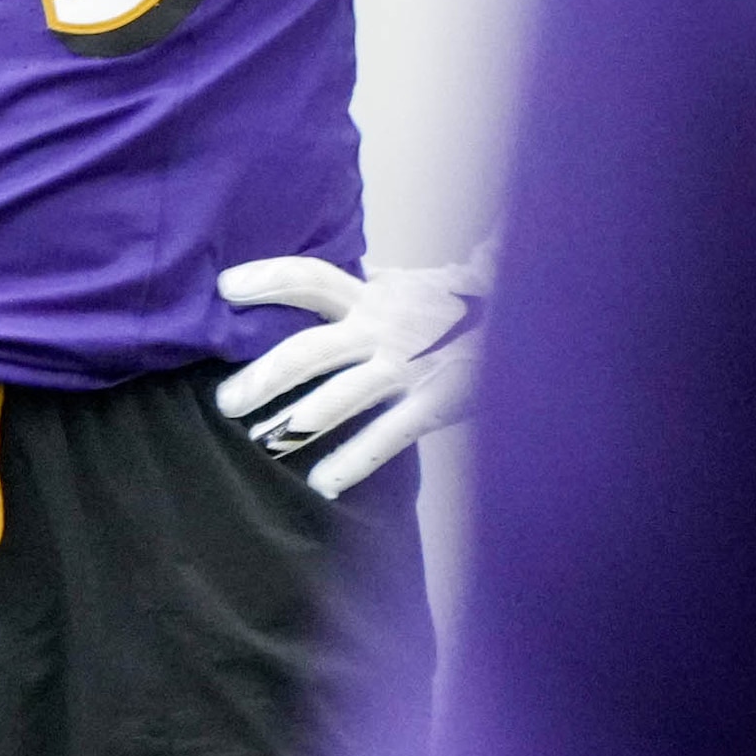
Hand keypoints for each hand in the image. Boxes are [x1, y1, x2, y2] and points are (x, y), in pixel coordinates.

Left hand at [215, 250, 489, 499]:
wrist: (530, 320)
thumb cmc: (461, 307)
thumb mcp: (413, 286)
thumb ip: (374, 284)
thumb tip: (347, 271)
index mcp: (374, 298)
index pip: (310, 278)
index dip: (267, 279)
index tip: (225, 288)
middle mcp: (381, 329)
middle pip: (308, 349)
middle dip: (263, 377)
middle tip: (226, 402)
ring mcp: (405, 367)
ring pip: (338, 398)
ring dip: (295, 424)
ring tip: (261, 445)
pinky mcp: (433, 401)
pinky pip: (385, 436)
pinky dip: (352, 463)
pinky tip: (322, 483)